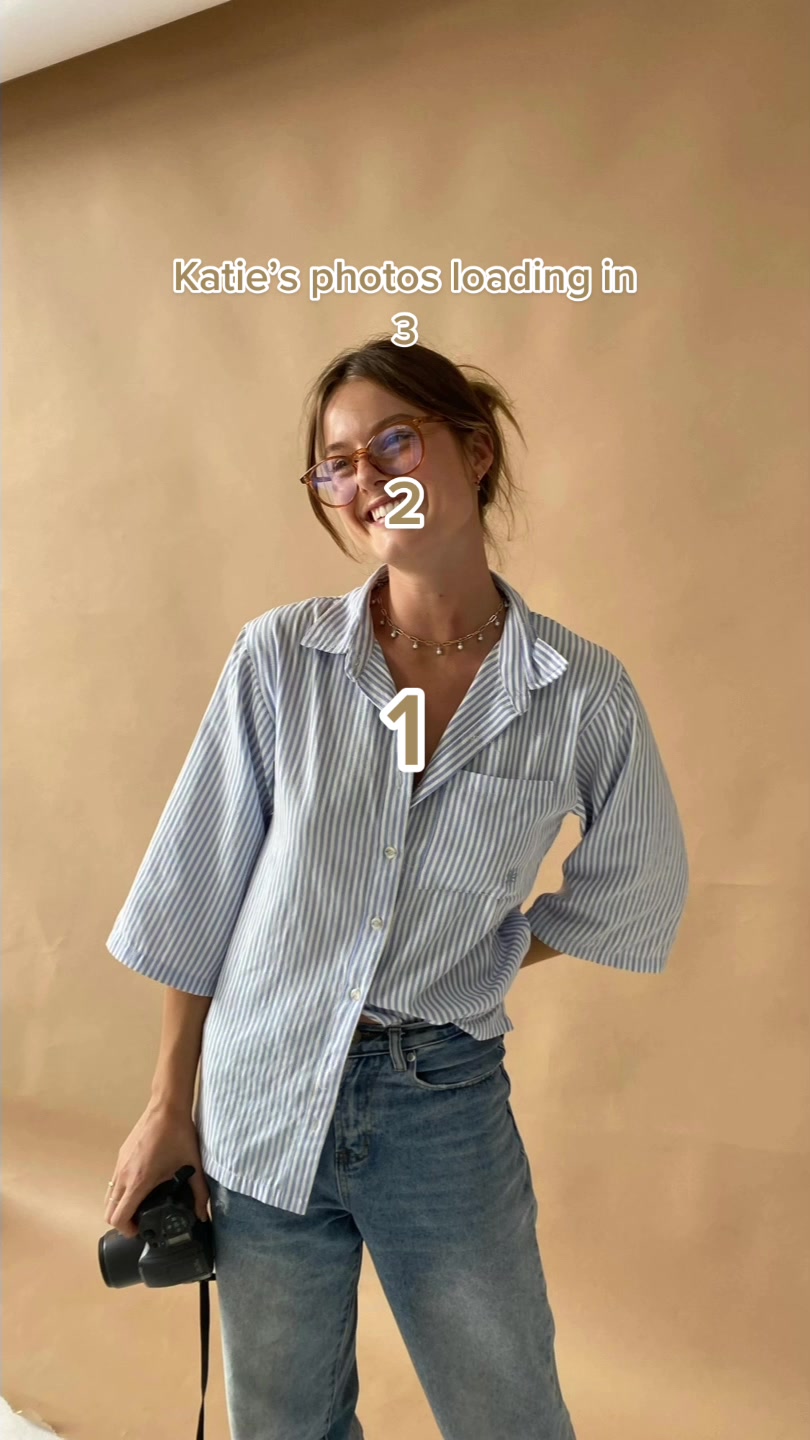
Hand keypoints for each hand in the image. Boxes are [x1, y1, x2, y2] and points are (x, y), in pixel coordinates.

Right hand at [104, 1099, 209, 1238]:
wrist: (167, 1107)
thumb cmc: (178, 1134)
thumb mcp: (193, 1166)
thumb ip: (199, 1193)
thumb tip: (202, 1215)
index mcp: (139, 1181)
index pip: (119, 1217)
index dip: (127, 1231)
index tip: (140, 1231)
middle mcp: (124, 1175)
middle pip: (109, 1211)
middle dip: (122, 1222)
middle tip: (140, 1223)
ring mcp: (120, 1164)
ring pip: (109, 1196)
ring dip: (119, 1207)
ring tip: (139, 1207)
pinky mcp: (121, 1155)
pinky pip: (113, 1181)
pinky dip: (120, 1192)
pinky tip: (139, 1187)